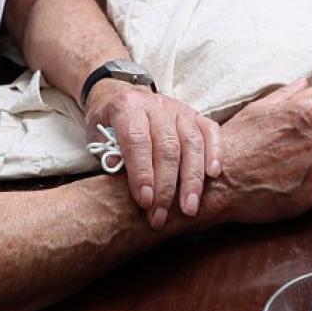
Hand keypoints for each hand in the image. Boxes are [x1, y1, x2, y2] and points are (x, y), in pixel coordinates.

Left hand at [90, 83, 220, 229]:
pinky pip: (211, 131)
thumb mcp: (97, 135)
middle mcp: (156, 106)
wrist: (121, 94)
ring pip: (191, 143)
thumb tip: (118, 178)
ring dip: (191, 179)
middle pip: (167, 148)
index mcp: (127, 108)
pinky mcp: (196, 115)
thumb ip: (108, 155)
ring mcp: (179, 109)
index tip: (144, 201)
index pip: (137, 141)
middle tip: (161, 216)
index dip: (142, 173)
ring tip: (189, 208)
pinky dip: (215, 152)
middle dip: (166, 187)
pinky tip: (213, 175)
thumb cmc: (108, 122)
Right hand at [202, 80, 311, 225]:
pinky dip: (298, 186)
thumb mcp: (258, 110)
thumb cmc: (236, 143)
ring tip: (275, 166)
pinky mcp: (310, 195)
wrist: (218, 183)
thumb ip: (287, 95)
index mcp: (310, 112)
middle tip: (285, 149)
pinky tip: (275, 183)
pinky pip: (311, 187)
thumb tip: (305, 82)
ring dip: (305, 165)